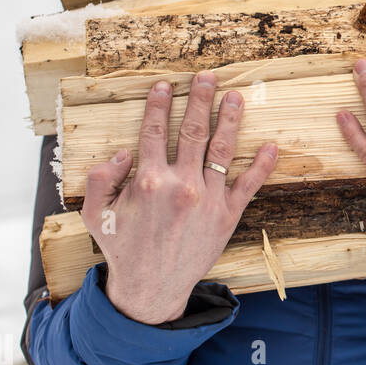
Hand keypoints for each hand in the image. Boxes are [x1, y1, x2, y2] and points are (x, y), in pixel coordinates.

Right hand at [79, 72, 278, 324]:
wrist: (151, 287)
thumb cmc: (122, 248)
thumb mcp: (94, 213)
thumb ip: (100, 178)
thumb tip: (124, 151)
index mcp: (148, 180)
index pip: (156, 131)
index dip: (161, 104)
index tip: (166, 85)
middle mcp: (182, 185)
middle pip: (193, 131)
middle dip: (201, 100)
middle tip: (209, 76)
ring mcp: (208, 199)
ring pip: (222, 150)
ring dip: (230, 120)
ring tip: (236, 98)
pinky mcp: (228, 216)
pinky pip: (248, 185)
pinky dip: (261, 166)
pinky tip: (271, 146)